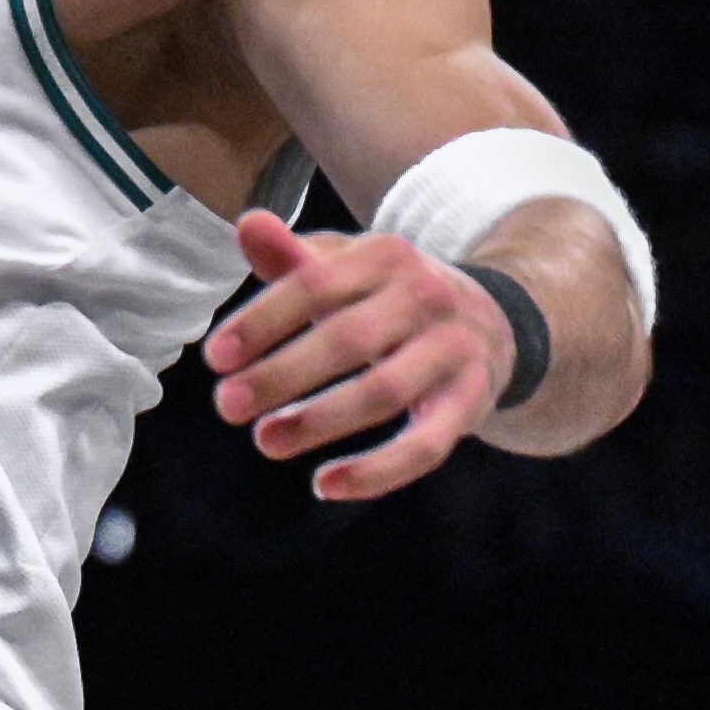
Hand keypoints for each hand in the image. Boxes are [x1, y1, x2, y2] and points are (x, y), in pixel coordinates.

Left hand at [202, 213, 513, 500]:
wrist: (493, 320)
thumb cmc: (391, 296)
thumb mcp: (348, 267)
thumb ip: (294, 256)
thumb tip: (247, 225)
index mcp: (385, 256)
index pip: (315, 285)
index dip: (262, 321)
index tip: (215, 358)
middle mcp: (425, 297)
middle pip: (347, 340)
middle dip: (281, 375)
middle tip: (226, 405)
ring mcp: (453, 351)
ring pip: (383, 393)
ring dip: (319, 421)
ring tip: (265, 441)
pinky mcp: (470, 402)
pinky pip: (426, 446)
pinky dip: (377, 471)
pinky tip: (327, 485)